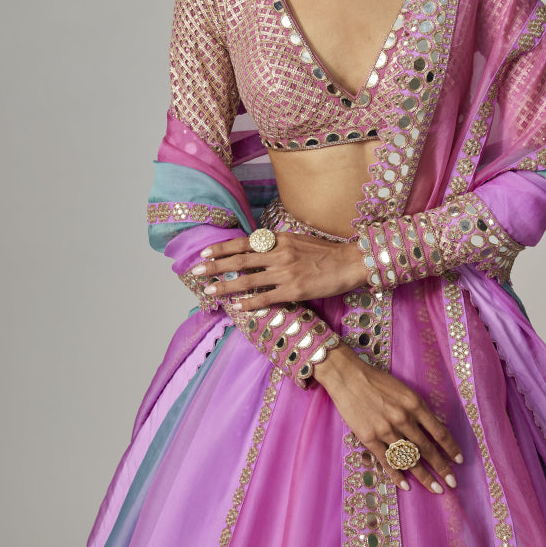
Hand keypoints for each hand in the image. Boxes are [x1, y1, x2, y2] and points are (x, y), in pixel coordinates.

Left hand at [188, 232, 366, 308]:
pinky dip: (249, 303)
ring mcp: (285, 272)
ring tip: (209, 292)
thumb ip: (277, 244)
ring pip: (247, 280)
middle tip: (195, 272)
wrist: (350, 263)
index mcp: (279, 239)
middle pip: (239, 260)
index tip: (205, 252)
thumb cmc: (325, 252)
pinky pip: (266, 298)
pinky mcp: (294, 290)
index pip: (243, 243)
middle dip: (215, 266)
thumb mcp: (298, 240)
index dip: (222, 248)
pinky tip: (236, 307)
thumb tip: (257, 247)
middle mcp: (278, 254)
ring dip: (225, 286)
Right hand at [313, 342, 463, 494]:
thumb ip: (418, 409)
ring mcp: (386, 430)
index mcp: (415, 404)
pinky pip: (387, 461)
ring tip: (436, 489)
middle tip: (453, 483)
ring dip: (424, 477)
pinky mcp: (370, 438)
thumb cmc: (377, 380)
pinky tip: (406, 485)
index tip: (459, 460)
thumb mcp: (404, 389)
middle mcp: (404, 419)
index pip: (439, 431)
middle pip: (427, 449)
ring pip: (410, 459)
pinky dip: (397, 475)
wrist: (348, 377)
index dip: (451, 448)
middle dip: (442, 468)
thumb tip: (434, 427)